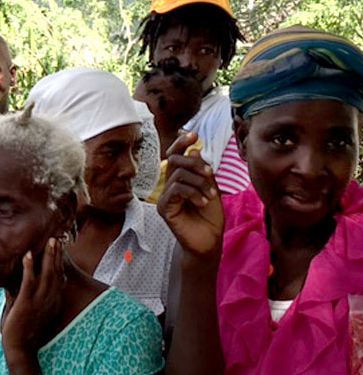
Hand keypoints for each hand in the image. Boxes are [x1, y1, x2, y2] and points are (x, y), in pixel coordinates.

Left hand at [2, 238, 65, 356]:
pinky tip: (27, 255)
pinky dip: (29, 267)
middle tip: (56, 238)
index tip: (59, 248)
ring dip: (48, 256)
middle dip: (56, 255)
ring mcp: (39, 301)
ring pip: (47, 274)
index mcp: (53, 302)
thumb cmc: (23, 331)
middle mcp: (50, 300)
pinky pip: (29, 282)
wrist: (20, 349)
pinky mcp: (27, 303)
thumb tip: (11, 283)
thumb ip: (22, 295)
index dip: (59, 262)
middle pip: (56, 273)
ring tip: (49, 241)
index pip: (59, 278)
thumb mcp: (29, 311)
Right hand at [157, 132, 223, 256]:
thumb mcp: (210, 188)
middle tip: (209, 174)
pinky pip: (176, 190)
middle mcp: (169, 185)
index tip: (193, 134)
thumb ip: (202, 171)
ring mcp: (165, 197)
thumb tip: (193, 150)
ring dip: (198, 182)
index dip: (181, 143)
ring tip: (210, 196)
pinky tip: (202, 202)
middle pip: (174, 161)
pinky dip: (193, 193)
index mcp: (180, 179)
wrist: (209, 241)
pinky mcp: (164, 208)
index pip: (175, 156)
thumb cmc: (210, 217)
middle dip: (194, 164)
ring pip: (178, 175)